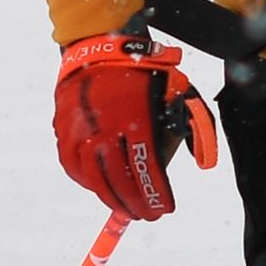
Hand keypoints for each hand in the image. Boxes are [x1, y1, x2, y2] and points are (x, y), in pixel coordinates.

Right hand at [51, 30, 219, 222]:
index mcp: (134, 122)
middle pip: (120, 183)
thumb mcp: (177, 92)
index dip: (157, 195)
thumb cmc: (142, 73)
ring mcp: (79, 133)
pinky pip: (73, 167)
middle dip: (136, 205)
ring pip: (93, 180)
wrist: (97, 49)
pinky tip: (100, 188)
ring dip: (111, 198)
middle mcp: (103, 131)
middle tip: (147, 216)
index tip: (167, 209)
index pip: (147, 171)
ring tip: (125, 209)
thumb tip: (203, 164)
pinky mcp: (62, 132)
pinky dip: (87, 182)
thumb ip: (194, 125)